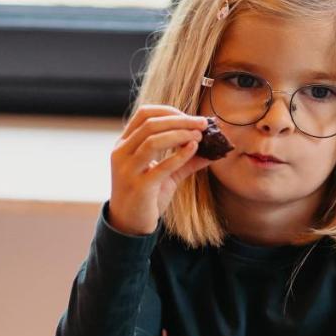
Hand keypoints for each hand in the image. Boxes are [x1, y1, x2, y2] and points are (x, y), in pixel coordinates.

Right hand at [107, 105, 215, 234]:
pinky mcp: (139, 187)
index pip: (144, 114)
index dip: (170, 111)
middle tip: (203, 123)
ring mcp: (128, 170)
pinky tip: (193, 149)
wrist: (130, 224)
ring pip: (153, 140)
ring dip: (180, 134)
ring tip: (200, 136)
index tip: (191, 118)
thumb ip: (185, 161)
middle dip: (180, 120)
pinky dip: (179, 155)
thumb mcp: (166, 175)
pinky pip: (161, 166)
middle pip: (151, 124)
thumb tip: (213, 151)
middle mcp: (121, 153)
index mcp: (124, 144)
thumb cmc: (147, 196)